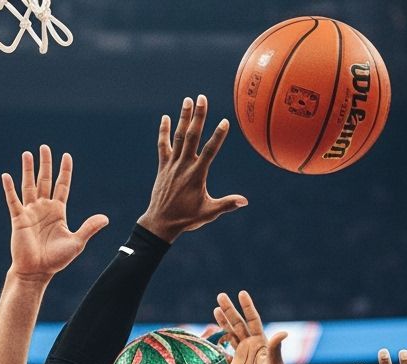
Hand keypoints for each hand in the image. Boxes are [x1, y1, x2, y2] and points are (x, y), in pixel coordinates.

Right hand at [2, 147, 108, 281]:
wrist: (37, 271)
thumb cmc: (57, 259)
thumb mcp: (76, 242)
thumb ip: (89, 228)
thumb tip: (106, 218)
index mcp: (58, 212)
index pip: (62, 186)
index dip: (64, 171)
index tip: (66, 155)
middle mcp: (44, 208)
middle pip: (45, 181)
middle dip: (45, 164)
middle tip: (44, 147)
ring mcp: (30, 212)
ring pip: (29, 186)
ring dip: (28, 170)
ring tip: (27, 154)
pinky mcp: (19, 219)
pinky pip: (13, 200)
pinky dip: (9, 188)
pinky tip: (6, 175)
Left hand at [138, 95, 247, 242]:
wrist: (160, 223)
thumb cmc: (186, 219)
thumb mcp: (209, 213)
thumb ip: (226, 204)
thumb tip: (245, 201)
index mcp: (196, 175)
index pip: (209, 151)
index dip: (218, 136)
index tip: (225, 122)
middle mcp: (183, 166)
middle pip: (192, 137)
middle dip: (198, 116)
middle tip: (202, 98)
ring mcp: (172, 165)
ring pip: (178, 137)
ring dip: (183, 118)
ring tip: (188, 100)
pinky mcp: (163, 167)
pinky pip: (163, 146)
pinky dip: (164, 132)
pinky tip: (166, 118)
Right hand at [214, 290, 286, 363]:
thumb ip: (275, 348)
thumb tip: (284, 332)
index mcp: (260, 343)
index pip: (252, 320)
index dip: (247, 307)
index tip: (241, 293)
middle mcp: (250, 346)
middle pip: (238, 324)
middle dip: (230, 310)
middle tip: (220, 295)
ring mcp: (241, 356)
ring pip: (229, 334)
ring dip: (222, 322)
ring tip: (215, 309)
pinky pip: (222, 352)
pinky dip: (215, 345)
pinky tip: (208, 336)